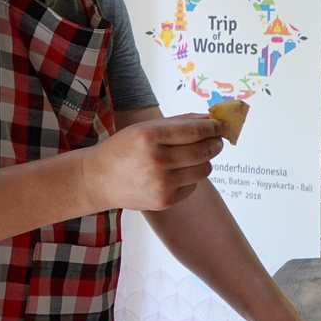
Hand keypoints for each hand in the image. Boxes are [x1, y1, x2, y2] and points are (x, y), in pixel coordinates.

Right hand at [83, 115, 224, 211]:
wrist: (98, 180)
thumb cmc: (124, 149)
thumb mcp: (145, 128)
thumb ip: (179, 122)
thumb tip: (210, 119)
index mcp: (150, 136)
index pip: (195, 131)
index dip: (214, 128)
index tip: (222, 126)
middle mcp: (157, 160)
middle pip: (203, 151)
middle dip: (215, 144)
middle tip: (216, 141)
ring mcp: (161, 183)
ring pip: (203, 170)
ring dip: (205, 161)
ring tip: (195, 156)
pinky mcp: (165, 201)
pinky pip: (193, 186)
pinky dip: (191, 178)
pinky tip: (177, 173)